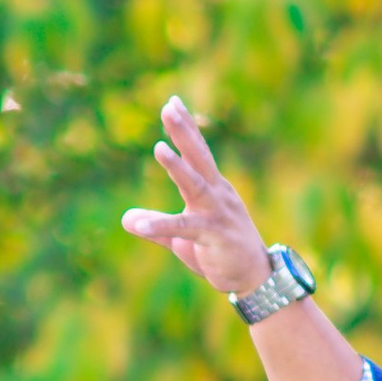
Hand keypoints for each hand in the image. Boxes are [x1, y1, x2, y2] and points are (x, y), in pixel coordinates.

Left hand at [120, 94, 272, 299]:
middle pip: (199, 157)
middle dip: (184, 131)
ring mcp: (217, 213)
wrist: (255, 278)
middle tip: (170, 106)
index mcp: (213, 188)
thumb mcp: (182, 237)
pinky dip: (161, 226)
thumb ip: (156, 225)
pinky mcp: (213, 236)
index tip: (172, 102)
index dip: (185, 128)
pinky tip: (139, 226)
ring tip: (158, 148)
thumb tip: (126, 219)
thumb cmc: (221, 252)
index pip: (198, 152)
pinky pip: (184, 229)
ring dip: (177, 167)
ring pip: (195, 185)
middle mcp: (217, 194)